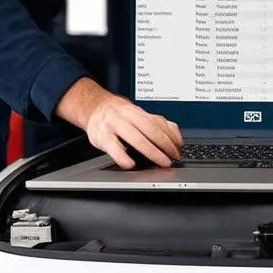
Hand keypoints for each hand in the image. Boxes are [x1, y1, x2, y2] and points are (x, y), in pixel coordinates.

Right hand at [55, 78, 182, 168]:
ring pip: (134, 137)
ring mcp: (113, 124)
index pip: (157, 122)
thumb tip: (175, 136)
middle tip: (173, 158)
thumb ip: (154, 123)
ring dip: (151, 151)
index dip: (170, 136)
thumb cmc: (118, 116)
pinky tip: (130, 164)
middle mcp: (125, 115)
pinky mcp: (101, 136)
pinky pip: (113, 147)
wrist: (94, 108)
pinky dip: (122, 157)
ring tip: (161, 162)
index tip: (178, 149)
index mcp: (136, 111)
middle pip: (149, 128)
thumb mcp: (136, 114)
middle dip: (164, 144)